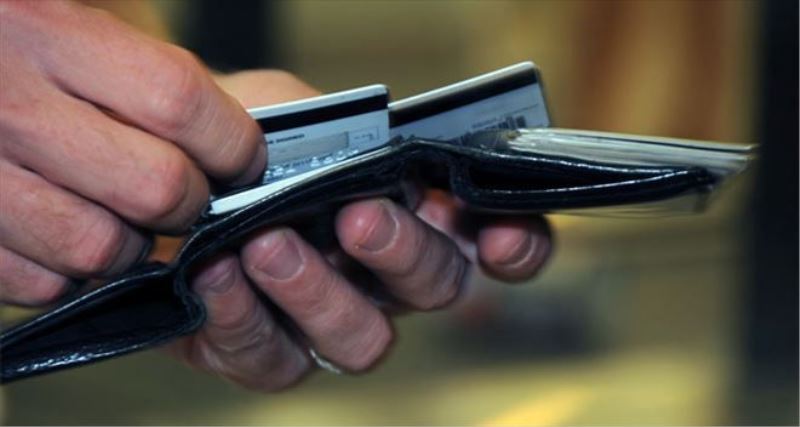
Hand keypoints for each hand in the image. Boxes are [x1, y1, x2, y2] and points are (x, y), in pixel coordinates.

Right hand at [0, 1, 265, 303]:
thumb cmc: (8, 43)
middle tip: (184, 193)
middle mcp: (11, 108)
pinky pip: (43, 285)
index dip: (231, 143)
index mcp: (48, 34)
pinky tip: (63, 233)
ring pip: (101, 249)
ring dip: (130, 245)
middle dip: (189, 202)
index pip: (180, 103)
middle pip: (156, 188)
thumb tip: (233, 140)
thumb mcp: (64, 24)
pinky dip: (67, 273)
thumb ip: (138, 72)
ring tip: (118, 215)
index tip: (242, 160)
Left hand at [168, 71, 553, 390]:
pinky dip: (246, 319)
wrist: (172, 162)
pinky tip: (218, 274)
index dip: (518, 245)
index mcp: (415, 214)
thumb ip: (341, 132)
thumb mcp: (296, 110)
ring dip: (322, 295)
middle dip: (404, 254)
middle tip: (360, 219)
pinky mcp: (268, 353)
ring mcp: (331, 321)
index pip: (496, 240)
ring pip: (365, 343)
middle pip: (438, 289)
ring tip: (270, 247)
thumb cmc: (249, 137)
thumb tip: (369, 162)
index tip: (497, 235)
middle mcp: (387, 278)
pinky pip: (275, 362)